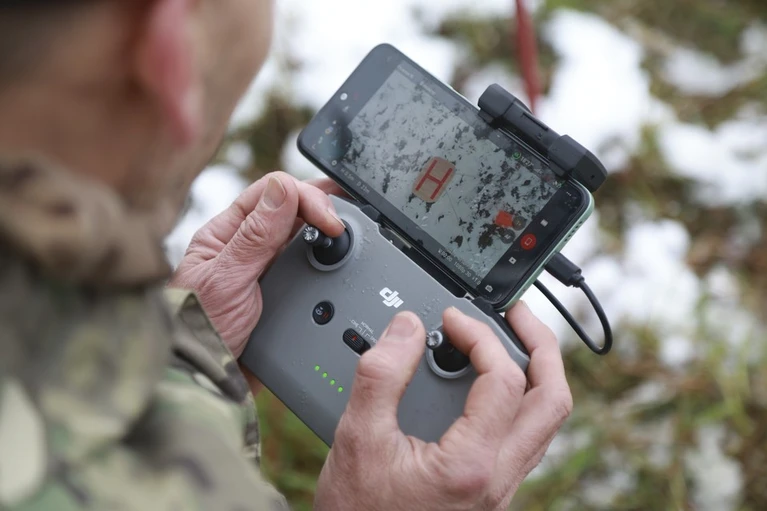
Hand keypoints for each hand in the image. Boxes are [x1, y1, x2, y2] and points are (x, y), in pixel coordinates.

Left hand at [169, 171, 345, 356]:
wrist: (204, 383)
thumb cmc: (197, 332)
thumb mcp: (227, 280)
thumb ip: (255, 235)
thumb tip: (284, 188)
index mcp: (227, 233)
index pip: (272, 192)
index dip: (307, 198)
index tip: (331, 221)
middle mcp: (247, 246)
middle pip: (292, 209)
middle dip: (323, 209)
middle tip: (346, 225)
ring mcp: (266, 269)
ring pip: (303, 237)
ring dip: (325, 234)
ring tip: (348, 237)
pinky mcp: (281, 293)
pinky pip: (308, 268)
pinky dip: (326, 263)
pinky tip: (338, 264)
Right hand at [314, 302, 572, 510]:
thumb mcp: (357, 437)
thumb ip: (382, 375)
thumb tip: (407, 327)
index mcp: (472, 465)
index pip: (504, 379)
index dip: (481, 336)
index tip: (453, 319)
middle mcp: (498, 479)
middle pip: (552, 401)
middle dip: (540, 346)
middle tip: (515, 314)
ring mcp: (500, 487)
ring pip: (545, 422)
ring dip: (536, 372)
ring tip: (509, 341)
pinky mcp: (491, 490)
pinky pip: (525, 437)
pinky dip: (518, 399)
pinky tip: (488, 386)